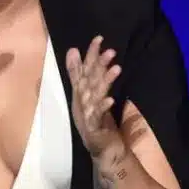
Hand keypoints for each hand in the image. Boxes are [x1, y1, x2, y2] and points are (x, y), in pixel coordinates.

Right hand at [66, 36, 123, 157]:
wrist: (102, 150)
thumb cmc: (97, 122)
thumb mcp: (90, 96)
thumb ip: (81, 75)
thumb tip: (72, 50)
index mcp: (81, 93)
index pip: (85, 70)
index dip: (91, 54)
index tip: (99, 38)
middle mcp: (82, 101)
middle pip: (89, 80)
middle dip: (98, 64)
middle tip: (110, 51)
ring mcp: (86, 114)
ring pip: (94, 95)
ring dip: (104, 81)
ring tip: (116, 69)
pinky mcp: (92, 128)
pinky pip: (97, 116)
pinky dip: (102, 106)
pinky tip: (110, 99)